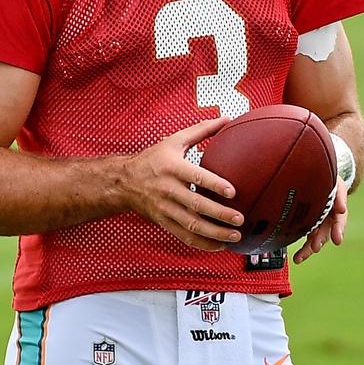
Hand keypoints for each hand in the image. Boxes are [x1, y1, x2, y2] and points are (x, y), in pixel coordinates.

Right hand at [116, 118, 243, 250]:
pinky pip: (184, 236)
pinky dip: (202, 244)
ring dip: (214, 233)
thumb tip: (227, 119)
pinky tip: (219, 245)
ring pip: (191, 225)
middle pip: (196, 205)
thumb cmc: (153, 159)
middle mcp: (168, 190)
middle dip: (219, 215)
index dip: (214, 184)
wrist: (124, 181)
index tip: (233, 191)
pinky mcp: (164, 222)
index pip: (196, 177)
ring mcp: (165, 208)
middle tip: (240, 219)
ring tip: (234, 236)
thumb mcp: (174, 140)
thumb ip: (202, 131)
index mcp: (173, 168)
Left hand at [293, 176, 347, 264]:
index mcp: (336, 206)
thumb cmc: (327, 178)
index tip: (337, 239)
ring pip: (315, 238)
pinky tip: (297, 256)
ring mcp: (318, 221)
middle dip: (320, 241)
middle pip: (326, 232)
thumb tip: (342, 209)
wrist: (318, 174)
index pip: (339, 220)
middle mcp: (328, 216)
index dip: (338, 229)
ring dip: (309, 248)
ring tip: (300, 257)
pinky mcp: (309, 224)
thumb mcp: (335, 182)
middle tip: (315, 247)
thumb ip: (340, 195)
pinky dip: (303, 247)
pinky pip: (307, 237)